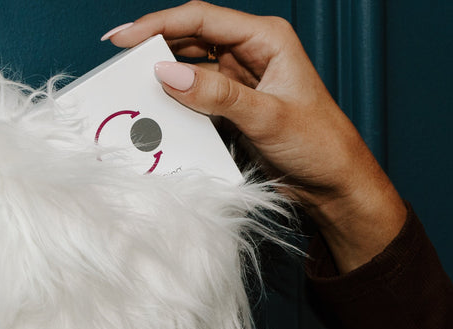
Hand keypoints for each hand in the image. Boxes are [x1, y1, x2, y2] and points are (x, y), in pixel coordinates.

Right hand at [105, 2, 406, 271]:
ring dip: (164, 78)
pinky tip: (159, 112)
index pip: (202, 19)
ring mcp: (240, 82)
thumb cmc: (319, 145)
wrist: (334, 185)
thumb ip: (217, 96)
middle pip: (191, 39)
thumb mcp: (266, 117)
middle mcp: (251, 54)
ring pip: (190, 69)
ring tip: (132, 87)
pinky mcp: (233, 109)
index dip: (159, 24)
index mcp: (266, 39)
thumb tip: (168, 73)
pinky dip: (176, 105)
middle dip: (155, 48)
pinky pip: (196, 99)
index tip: (125, 38)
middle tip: (118, 62)